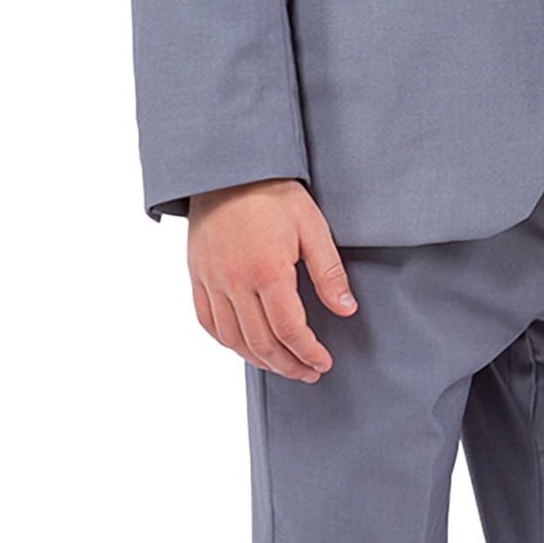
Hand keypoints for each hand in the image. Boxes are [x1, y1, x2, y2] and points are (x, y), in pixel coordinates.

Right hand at [187, 179, 355, 379]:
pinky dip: (227, 342)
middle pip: (261, 342)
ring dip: (259, 360)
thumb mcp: (312, 226)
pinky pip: (207, 321)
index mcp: (267, 270)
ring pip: (232, 339)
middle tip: (308, 372)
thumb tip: (346, 310)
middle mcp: (235, 281)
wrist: (227, 169)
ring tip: (281, 365)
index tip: (322, 363)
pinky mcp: (197, 275)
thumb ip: (328, 272)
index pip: (289, 330)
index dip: (308, 353)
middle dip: (288, 365)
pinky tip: (245, 346)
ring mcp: (211, 280)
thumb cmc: (273, 193)